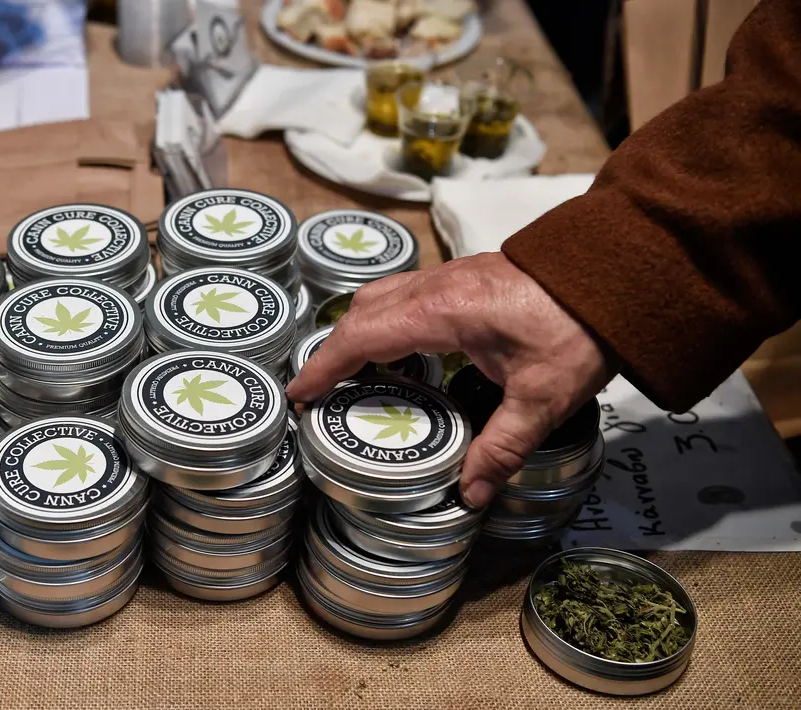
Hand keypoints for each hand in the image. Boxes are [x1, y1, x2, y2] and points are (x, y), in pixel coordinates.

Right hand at [287, 252, 611, 508]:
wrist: (623, 274)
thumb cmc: (581, 327)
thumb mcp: (542, 398)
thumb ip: (501, 447)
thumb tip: (468, 493)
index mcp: (441, 312)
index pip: (360, 336)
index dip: (324, 367)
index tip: (299, 395)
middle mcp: (436, 286)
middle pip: (362, 311)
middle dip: (335, 350)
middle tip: (324, 391)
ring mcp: (450, 275)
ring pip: (382, 295)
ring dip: (361, 330)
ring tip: (360, 373)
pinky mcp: (466, 275)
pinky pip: (406, 293)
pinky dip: (388, 320)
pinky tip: (407, 351)